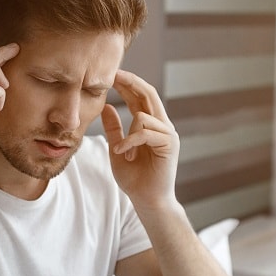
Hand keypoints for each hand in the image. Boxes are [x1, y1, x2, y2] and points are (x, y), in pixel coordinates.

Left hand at [101, 70, 179, 209]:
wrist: (148, 201)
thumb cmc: (135, 180)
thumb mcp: (117, 150)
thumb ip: (114, 129)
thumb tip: (106, 106)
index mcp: (149, 126)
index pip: (140, 97)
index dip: (127, 84)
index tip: (111, 74)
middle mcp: (161, 126)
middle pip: (149, 94)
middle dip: (131, 83)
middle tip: (113, 74)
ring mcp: (168, 134)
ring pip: (144, 115)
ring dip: (127, 134)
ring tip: (122, 153)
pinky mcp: (170, 144)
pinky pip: (146, 132)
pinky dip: (131, 142)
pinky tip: (125, 154)